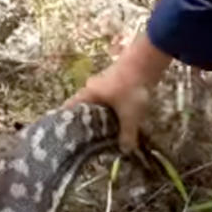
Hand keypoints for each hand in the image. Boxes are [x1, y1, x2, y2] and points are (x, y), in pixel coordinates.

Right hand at [63, 33, 171, 152]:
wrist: (147, 61)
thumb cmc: (131, 88)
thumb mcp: (130, 115)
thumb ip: (127, 134)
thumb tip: (126, 150)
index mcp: (86, 95)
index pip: (68, 108)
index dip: (64, 121)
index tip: (64, 134)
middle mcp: (90, 88)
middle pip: (81, 106)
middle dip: (83, 120)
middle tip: (84, 137)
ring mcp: (102, 83)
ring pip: (95, 102)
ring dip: (97, 114)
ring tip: (101, 131)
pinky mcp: (114, 81)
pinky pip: (106, 98)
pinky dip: (108, 108)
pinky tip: (116, 117)